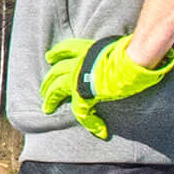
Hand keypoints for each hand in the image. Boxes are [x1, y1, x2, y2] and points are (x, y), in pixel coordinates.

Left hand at [38, 35, 173, 138]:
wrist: (130, 60)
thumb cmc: (129, 49)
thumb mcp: (114, 45)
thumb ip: (112, 51)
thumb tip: (129, 49)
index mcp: (85, 49)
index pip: (66, 49)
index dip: (57, 53)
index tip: (50, 57)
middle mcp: (78, 63)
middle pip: (56, 71)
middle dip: (48, 81)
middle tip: (43, 89)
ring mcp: (78, 78)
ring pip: (56, 89)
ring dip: (50, 98)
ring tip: (47, 106)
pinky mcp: (85, 94)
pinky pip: (81, 111)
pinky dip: (90, 121)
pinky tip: (97, 128)